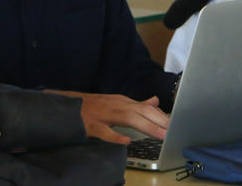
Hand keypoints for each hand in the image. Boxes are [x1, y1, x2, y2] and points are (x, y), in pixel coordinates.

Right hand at [51, 91, 169, 144]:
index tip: (176, 124)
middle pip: (140, 111)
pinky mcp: (90, 125)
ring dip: (145, 126)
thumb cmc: (92, 106)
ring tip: (159, 134)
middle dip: (158, 120)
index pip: (145, 108)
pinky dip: (114, 136)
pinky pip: (103, 131)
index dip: (161, 116)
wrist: (65, 105)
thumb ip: (136, 104)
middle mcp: (114, 105)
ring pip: (127, 118)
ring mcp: (102, 114)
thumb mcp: (116, 102)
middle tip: (174, 129)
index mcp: (121, 101)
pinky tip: (125, 142)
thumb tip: (155, 101)